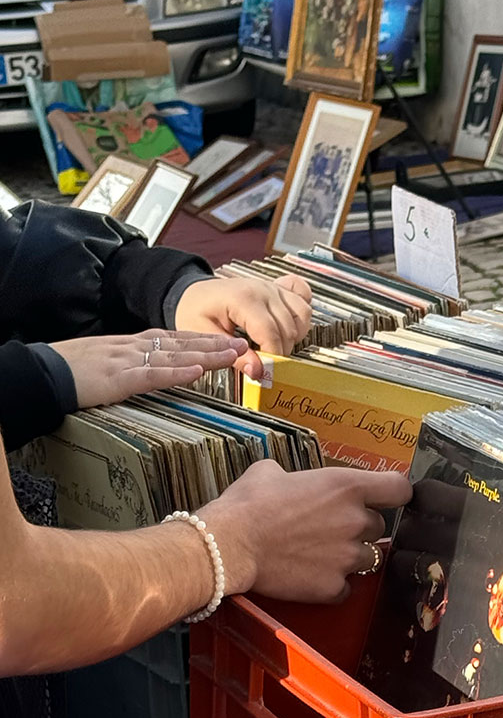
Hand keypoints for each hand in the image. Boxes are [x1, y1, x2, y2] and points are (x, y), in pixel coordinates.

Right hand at [49, 330, 247, 408]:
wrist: (42, 372)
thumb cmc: (70, 371)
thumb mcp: (106, 363)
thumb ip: (130, 365)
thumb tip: (150, 372)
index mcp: (131, 344)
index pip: (174, 338)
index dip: (202, 340)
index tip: (227, 340)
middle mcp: (134, 347)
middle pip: (181, 344)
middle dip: (214, 344)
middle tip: (244, 344)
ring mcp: (127, 361)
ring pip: (175, 355)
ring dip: (207, 355)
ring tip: (233, 354)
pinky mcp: (119, 378)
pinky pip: (153, 375)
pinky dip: (177, 372)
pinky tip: (198, 372)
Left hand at [173, 272, 313, 376]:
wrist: (195, 293)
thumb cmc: (196, 310)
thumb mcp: (204, 336)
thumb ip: (232, 355)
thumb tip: (257, 371)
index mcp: (243, 299)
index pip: (270, 334)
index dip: (271, 357)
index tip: (264, 371)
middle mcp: (263, 290)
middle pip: (288, 329)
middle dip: (279, 352)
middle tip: (263, 362)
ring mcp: (274, 287)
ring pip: (302, 316)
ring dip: (293, 336)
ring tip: (273, 345)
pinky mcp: (279, 287)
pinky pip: (304, 297)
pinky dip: (302, 314)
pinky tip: (289, 324)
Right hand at [201, 461, 411, 601]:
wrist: (229, 544)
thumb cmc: (248, 504)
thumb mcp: (271, 471)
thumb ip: (297, 476)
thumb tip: (290, 480)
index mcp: (348, 487)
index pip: (400, 489)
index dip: (395, 494)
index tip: (386, 499)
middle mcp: (356, 521)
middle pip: (379, 527)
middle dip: (359, 529)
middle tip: (329, 530)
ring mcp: (348, 557)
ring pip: (367, 559)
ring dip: (349, 557)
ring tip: (318, 554)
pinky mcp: (333, 587)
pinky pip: (345, 588)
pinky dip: (332, 585)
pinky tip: (310, 576)